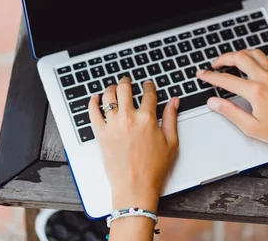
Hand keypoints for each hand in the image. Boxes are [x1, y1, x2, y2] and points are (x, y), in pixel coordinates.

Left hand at [89, 77, 179, 210]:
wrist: (134, 187)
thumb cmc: (154, 168)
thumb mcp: (171, 142)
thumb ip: (172, 118)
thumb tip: (174, 101)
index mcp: (147, 119)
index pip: (148, 93)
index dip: (148, 86)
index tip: (148, 85)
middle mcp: (128, 118)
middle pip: (125, 88)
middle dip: (127, 81)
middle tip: (127, 80)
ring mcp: (112, 125)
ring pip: (108, 96)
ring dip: (111, 88)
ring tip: (113, 88)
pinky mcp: (101, 133)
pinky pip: (93, 112)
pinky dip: (93, 102)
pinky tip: (95, 97)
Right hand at [195, 49, 267, 151]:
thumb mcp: (252, 127)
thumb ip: (230, 112)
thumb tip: (214, 102)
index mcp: (257, 92)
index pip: (226, 79)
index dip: (210, 76)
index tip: (201, 75)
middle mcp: (266, 78)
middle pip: (239, 57)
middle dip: (223, 58)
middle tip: (214, 65)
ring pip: (253, 53)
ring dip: (239, 53)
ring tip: (230, 60)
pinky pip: (265, 58)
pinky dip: (253, 56)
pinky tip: (249, 63)